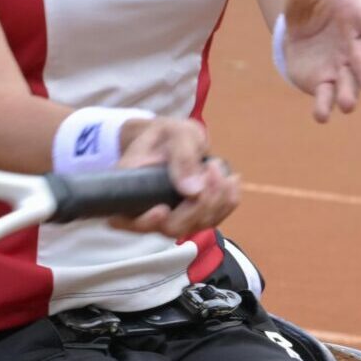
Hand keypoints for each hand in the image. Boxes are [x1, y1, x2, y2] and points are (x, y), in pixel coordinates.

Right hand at [107, 117, 239, 238]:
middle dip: (198, 203)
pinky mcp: (193, 218)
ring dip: (217, 199)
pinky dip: (228, 201)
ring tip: (217, 166)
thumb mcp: (175, 134)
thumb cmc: (168, 134)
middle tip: (210, 168)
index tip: (162, 209)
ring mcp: (172, 218)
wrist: (175, 140)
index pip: (130, 220)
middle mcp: (148, 211)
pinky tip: (231, 180)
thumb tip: (193, 191)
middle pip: (172, 227)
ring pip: (196, 225)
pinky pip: (214, 219)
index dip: (146, 222)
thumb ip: (182, 157)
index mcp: (130, 189)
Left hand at [278, 0, 360, 123]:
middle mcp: (354, 45)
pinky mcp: (322, 81)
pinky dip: (324, 106)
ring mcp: (340, 66)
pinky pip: (325, 95)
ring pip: (348, 83)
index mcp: (358, 18)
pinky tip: (322, 116)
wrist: (300, 22)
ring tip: (349, 105)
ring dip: (349, 95)